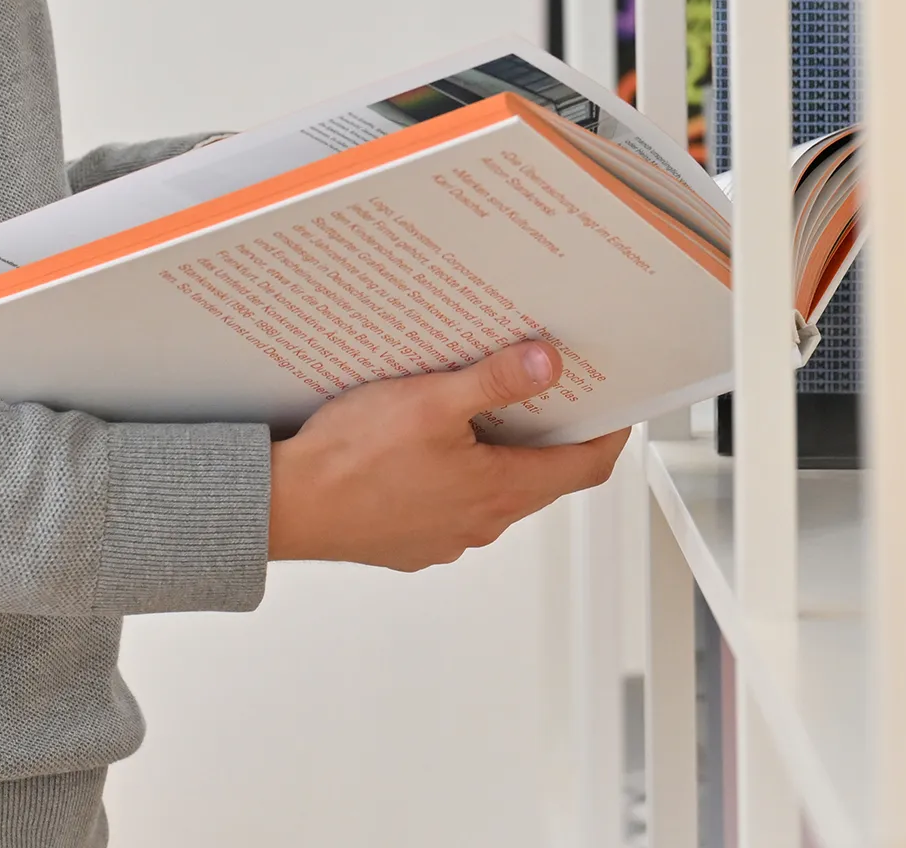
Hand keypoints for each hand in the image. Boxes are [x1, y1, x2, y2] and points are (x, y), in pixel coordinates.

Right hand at [266, 341, 629, 570]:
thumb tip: (548, 364)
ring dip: (497, 453)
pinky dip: (456, 474)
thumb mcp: (431, 401)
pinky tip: (426, 444)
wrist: (286, 507)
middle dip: (549, 434)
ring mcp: (446, 537)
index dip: (609, 435)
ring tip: (478, 407)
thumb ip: (494, 381)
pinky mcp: (412, 541)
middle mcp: (481, 522)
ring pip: (493, 491)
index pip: (584, 468)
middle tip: (549, 389)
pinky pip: (451, 504)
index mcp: (498, 490)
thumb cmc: (350, 458)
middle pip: (540, 477)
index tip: (619, 408)